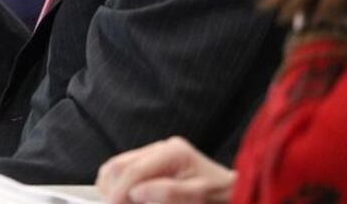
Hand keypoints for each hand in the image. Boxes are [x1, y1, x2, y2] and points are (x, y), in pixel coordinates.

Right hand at [96, 136, 235, 203]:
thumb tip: (135, 191)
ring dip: (114, 188)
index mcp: (174, 152)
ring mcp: (157, 153)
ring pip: (119, 166)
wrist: (233, 192)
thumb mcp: (198, 198)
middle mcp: (163, 147)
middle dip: (113, 190)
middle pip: (121, 164)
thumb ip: (168, 193)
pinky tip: (128, 201)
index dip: (119, 192)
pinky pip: (127, 171)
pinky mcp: (155, 162)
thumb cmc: (220, 197)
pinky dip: (121, 186)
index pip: (134, 170)